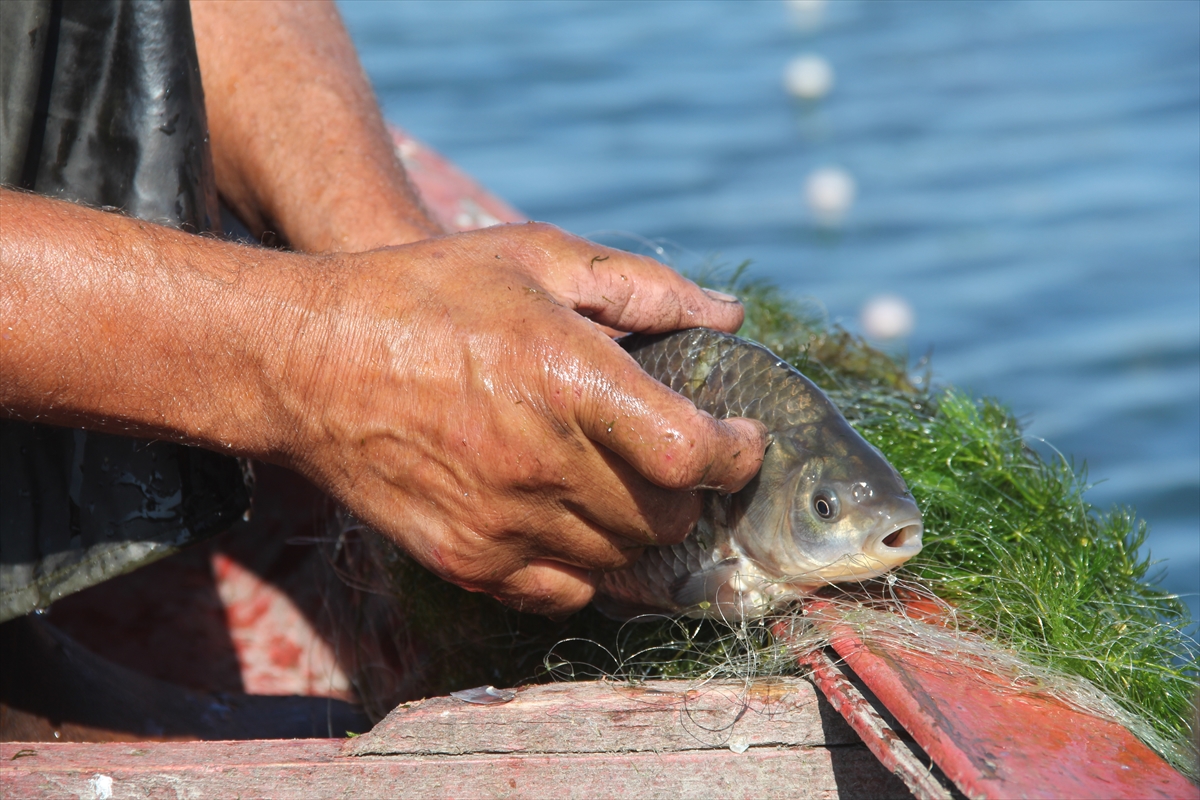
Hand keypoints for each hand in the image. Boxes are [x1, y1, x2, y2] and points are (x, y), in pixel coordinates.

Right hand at [275, 223, 767, 614]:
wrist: (307, 363)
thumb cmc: (425, 296)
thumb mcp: (532, 257)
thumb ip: (639, 286)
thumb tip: (727, 314)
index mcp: (567, 378)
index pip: (693, 454)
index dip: (736, 455)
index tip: (740, 440)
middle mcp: (541, 462)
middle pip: (667, 516)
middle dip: (688, 488)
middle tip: (672, 455)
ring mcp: (502, 522)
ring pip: (623, 558)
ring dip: (639, 525)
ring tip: (618, 481)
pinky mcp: (468, 562)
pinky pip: (566, 592)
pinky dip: (587, 564)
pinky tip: (571, 518)